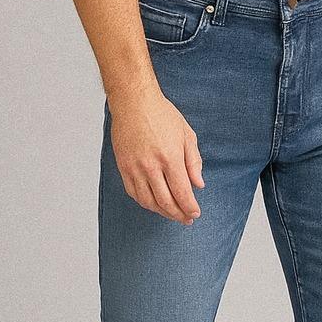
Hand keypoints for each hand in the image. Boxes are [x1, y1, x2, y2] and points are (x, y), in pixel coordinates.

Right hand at [108, 86, 204, 223]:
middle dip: (178, 214)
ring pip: (148, 201)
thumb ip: (194, 162)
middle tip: (186, 218)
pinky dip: (145, 202)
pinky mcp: (123, 167)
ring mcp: (135, 168)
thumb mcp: (186, 134)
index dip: (189, 207)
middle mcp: (151, 166)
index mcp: (170, 157)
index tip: (195, 213)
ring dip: (162, 212)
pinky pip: (133, 193)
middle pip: (165, 201)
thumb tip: (198, 185)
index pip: (182, 193)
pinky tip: (154, 204)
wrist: (134, 102)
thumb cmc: (161, 115)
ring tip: (172, 214)